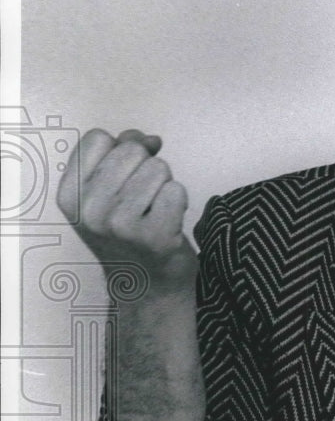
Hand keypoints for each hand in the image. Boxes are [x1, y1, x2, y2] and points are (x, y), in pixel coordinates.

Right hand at [57, 128, 196, 288]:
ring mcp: (121, 225)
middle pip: (132, 149)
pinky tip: (167, 221)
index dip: (119, 148)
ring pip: (159, 167)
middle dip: (146, 166)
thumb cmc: (128, 230)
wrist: (143, 282)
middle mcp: (89, 210)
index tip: (123, 174)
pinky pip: (177, 190)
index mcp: (70, 195)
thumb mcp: (106, 191)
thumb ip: (121, 153)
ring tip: (154, 210)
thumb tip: (150, 139)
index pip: (97, 138)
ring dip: (164, 184)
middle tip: (143, 197)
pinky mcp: (154, 236)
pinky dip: (179, 201)